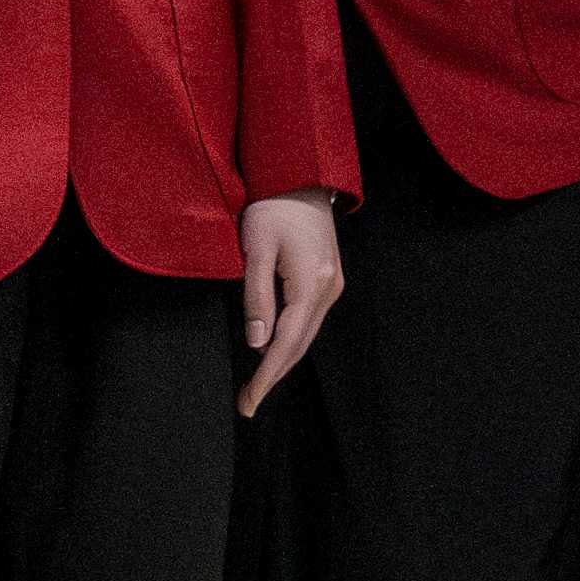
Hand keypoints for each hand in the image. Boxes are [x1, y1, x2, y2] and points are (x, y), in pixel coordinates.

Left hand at [237, 196, 345, 417]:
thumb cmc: (272, 208)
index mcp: (310, 284)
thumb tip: (257, 344)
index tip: (249, 402)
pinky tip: (275, 351)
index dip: (266, 377)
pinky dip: (292, 340)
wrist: (302, 177)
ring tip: (257, 385)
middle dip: (273, 377)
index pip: (285, 343)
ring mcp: (332, 285)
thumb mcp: (255, 250)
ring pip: (307, 335)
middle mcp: (328, 289)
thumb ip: (257, 297)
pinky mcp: (329, 279)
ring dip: (283, 361)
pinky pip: (310, 320)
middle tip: (247, 403)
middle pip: (300, 346)